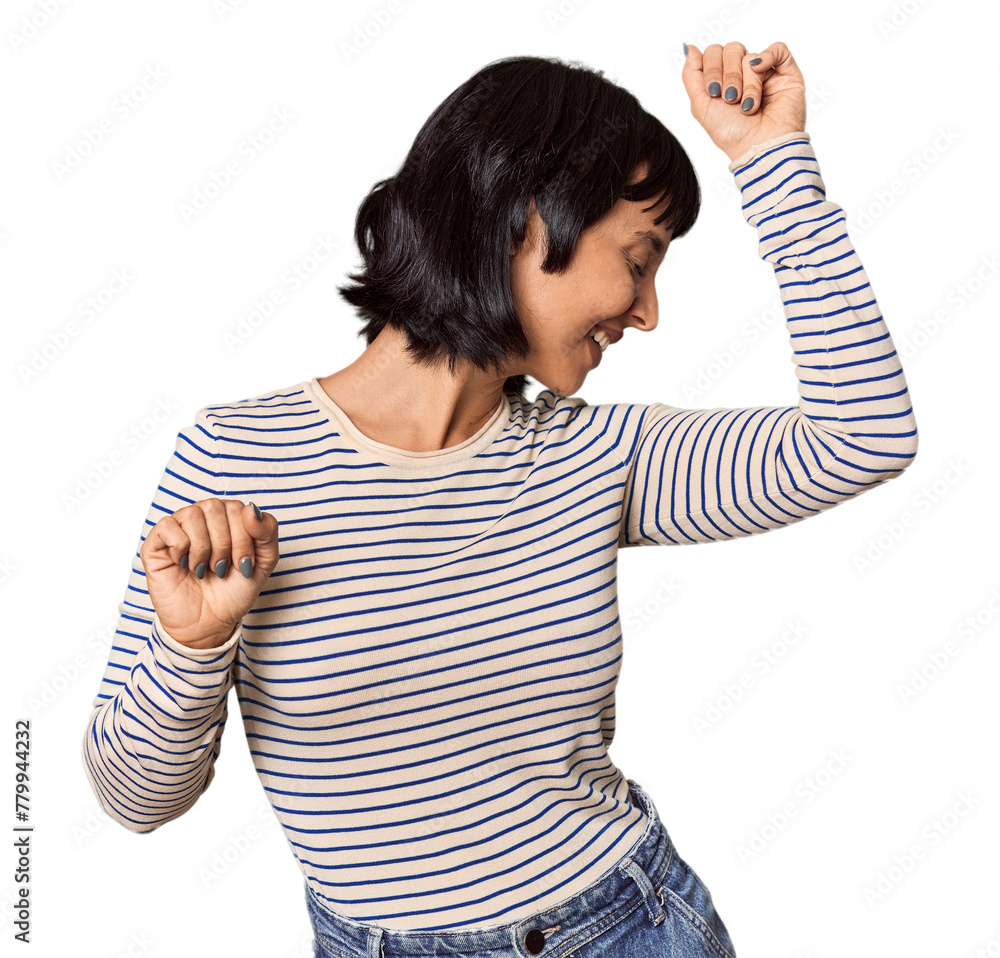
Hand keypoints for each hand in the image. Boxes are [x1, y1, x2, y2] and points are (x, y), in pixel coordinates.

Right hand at [140, 499, 279, 648]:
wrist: (209, 623)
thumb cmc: (234, 591)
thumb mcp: (263, 562)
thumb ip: (267, 532)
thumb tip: (252, 508)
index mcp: (228, 517)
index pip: (239, 508)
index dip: (244, 538)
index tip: (243, 565)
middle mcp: (202, 517)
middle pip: (215, 507)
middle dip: (225, 544)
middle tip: (222, 569)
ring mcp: (178, 528)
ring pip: (192, 514)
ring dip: (204, 548)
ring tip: (203, 569)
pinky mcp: (156, 544)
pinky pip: (167, 526)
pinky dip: (181, 547)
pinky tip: (184, 564)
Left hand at [681, 40, 806, 161]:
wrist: (759, 148)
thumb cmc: (731, 133)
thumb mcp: (700, 105)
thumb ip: (691, 75)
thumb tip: (689, 48)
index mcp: (724, 80)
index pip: (713, 53)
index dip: (711, 69)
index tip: (714, 92)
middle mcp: (744, 75)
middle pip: (731, 50)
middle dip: (728, 75)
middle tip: (730, 99)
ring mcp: (766, 74)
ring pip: (750, 56)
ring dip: (746, 83)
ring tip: (748, 106)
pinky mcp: (787, 74)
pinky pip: (777, 49)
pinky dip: (767, 56)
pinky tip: (760, 70)